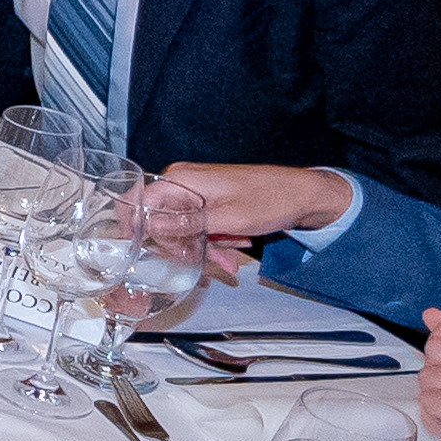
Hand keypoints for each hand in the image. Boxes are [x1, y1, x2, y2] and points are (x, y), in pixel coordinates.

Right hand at [155, 162, 351, 273]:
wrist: (303, 194)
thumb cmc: (270, 199)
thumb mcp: (227, 219)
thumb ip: (186, 224)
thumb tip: (151, 229)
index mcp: (181, 179)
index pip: (140, 202)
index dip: (136, 227)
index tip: (142, 250)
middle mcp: (184, 181)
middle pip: (160, 218)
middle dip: (181, 245)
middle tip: (204, 262)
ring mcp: (196, 190)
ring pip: (181, 225)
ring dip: (201, 246)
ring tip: (228, 260)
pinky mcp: (209, 199)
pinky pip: (198, 223)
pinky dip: (212, 238)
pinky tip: (233, 247)